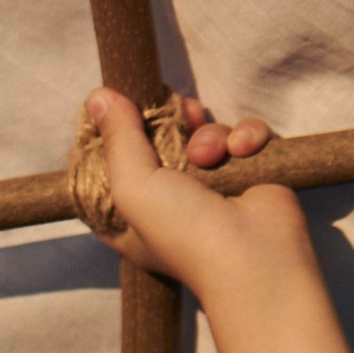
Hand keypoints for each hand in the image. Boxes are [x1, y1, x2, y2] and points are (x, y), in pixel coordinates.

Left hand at [86, 87, 305, 296]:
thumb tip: (97, 97)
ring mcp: (213, 185)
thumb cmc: (185, 232)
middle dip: (166, 121)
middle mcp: (170, 200)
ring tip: (210, 157)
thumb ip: (116, 138)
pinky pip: (244, 135)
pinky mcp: (250, 172)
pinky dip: (245, 137)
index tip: (112, 112)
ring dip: (208, 136)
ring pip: (204, 132)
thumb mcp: (133, 186)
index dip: (109, 137)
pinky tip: (243, 152)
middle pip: (158, 139)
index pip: (108, 166)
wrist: (256, 256)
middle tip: (174, 116)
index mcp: (132, 214)